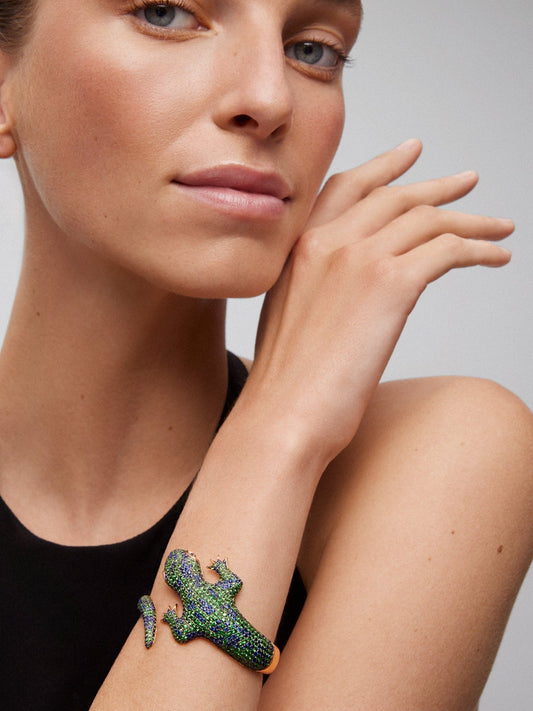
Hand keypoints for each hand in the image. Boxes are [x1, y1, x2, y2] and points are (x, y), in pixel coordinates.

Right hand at [246, 140, 513, 464]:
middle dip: (438, 188)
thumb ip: (318, 284)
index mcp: (298, 246)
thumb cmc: (286, 382)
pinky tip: (496, 258)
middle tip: (468, 183)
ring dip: (471, 222)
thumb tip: (356, 287)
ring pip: (428, 221)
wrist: (283, 414)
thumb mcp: (291, 315)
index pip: (348, 187)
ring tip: (498, 229)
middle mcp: (326, 240)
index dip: (384, 166)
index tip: (412, 152)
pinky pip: (447, 250)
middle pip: (395, 197)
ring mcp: (357, 258)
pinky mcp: (390, 284)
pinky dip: (478, 249)